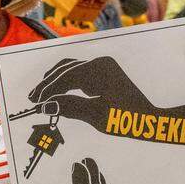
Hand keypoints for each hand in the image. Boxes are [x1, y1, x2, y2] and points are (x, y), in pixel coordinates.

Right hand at [22, 56, 184, 145]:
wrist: (151, 121)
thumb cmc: (126, 119)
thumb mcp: (94, 115)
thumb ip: (68, 107)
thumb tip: (45, 105)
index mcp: (98, 69)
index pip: (65, 77)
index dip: (47, 90)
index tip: (35, 102)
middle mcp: (100, 62)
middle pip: (66, 70)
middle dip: (48, 84)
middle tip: (33, 99)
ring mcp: (104, 67)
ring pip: (72, 70)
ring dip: (56, 82)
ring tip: (42, 96)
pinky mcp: (106, 74)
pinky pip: (81, 75)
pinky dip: (68, 84)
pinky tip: (59, 94)